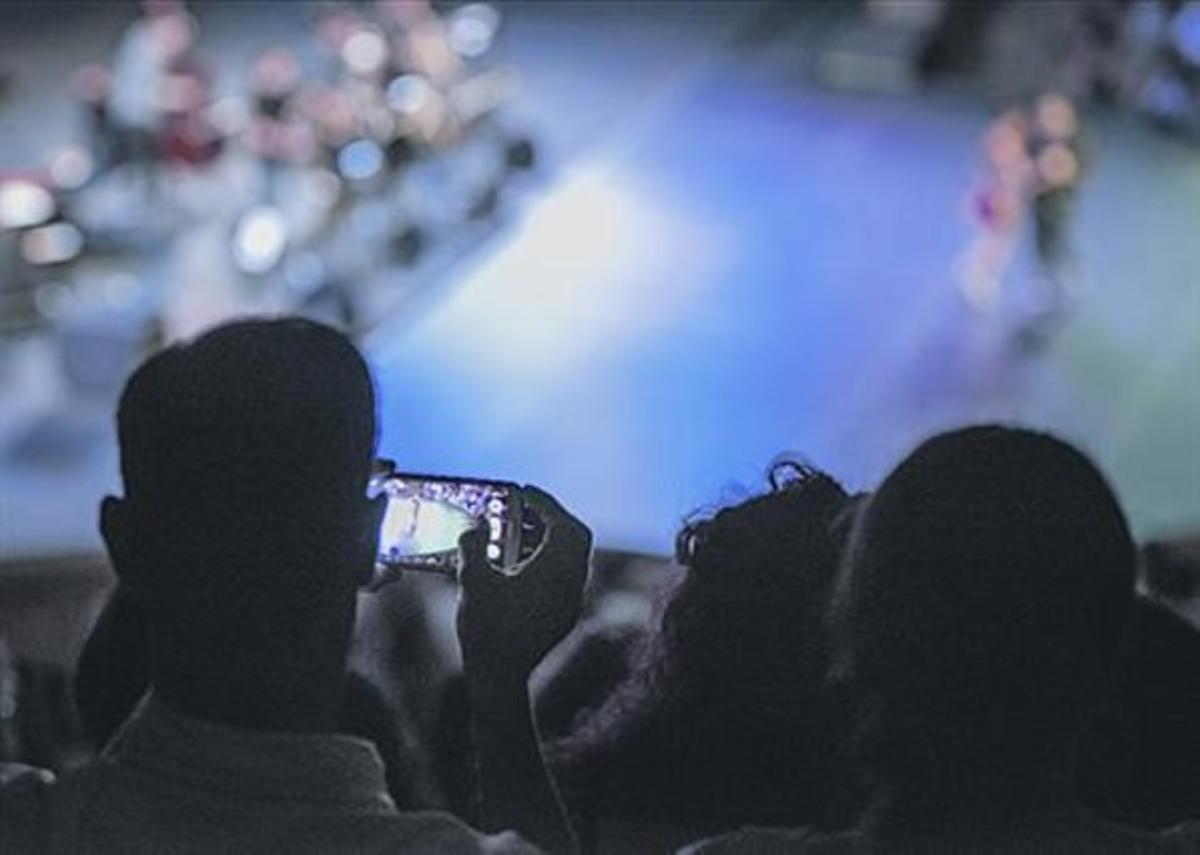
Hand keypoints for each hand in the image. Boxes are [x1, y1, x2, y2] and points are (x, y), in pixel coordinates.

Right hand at [456, 486, 590, 679]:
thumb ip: (474, 544)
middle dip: (551, 519)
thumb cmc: (487, 628)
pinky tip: (516, 565)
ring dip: (547, 541)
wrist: (499, 678)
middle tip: (524, 509)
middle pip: (574, 538)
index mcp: (558, 569)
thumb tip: (476, 526)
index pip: (562, 523)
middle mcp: (572, 584)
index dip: (544, 503)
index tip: (524, 492)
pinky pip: (562, 578)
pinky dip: (545, 562)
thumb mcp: (473, 579)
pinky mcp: (563, 617)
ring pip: (570, 559)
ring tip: (516, 534)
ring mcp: (571, 602)